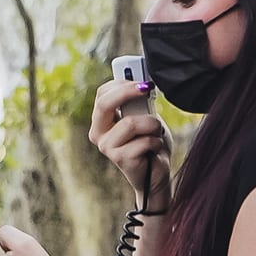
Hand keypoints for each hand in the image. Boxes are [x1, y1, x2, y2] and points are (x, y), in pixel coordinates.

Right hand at [90, 79, 170, 207]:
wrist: (157, 174)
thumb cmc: (150, 142)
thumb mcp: (144, 117)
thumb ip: (138, 103)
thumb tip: (143, 83)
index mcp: (101, 121)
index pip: (102, 94)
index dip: (121, 83)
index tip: (142, 81)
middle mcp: (98, 133)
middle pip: (105, 104)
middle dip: (128, 92)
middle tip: (148, 88)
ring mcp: (107, 147)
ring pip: (131, 123)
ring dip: (153, 124)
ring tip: (157, 132)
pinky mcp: (120, 159)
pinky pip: (145, 140)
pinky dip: (157, 141)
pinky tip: (155, 149)